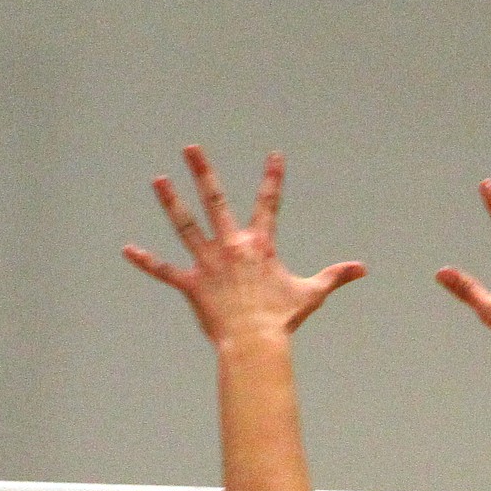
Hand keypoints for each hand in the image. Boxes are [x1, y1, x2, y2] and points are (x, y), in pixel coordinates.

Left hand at [123, 145, 364, 345]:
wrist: (256, 343)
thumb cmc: (283, 319)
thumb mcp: (311, 294)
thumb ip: (334, 277)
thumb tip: (362, 269)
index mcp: (259, 245)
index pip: (268, 204)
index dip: (273, 179)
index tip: (274, 155)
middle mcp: (231, 246)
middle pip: (214, 200)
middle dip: (201, 172)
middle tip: (190, 148)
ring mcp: (209, 263)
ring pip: (185, 225)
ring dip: (170, 202)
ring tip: (158, 180)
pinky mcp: (192, 284)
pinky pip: (165, 271)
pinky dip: (146, 262)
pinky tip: (128, 250)